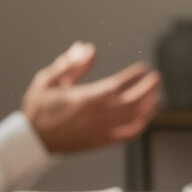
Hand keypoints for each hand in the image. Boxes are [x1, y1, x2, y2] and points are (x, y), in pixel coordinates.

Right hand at [21, 41, 161, 152]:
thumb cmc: (40, 108)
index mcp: (83, 99)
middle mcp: (95, 117)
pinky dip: (140, 126)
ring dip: (148, 107)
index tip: (143, 68)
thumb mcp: (49, 80)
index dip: (133, 77)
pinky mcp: (101, 143)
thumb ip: (71, 65)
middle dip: (147, 90)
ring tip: (156, 95)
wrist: (34, 140)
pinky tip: (146, 117)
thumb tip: (88, 48)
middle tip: (157, 79)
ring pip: (133, 120)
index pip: (116, 86)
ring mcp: (100, 131)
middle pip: (130, 103)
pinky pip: (127, 136)